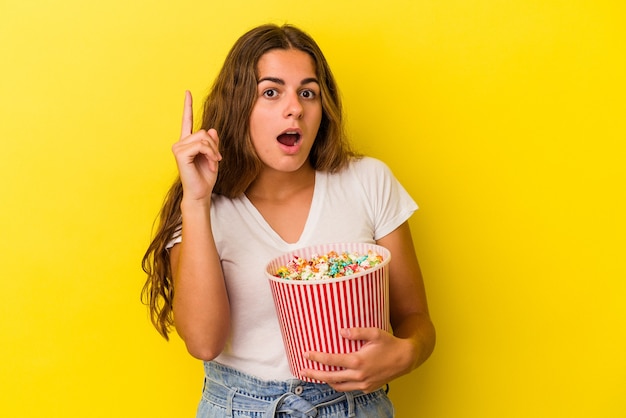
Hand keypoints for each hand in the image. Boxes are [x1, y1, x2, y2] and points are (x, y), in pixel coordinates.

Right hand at [172, 90, 221, 202]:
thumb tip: (211, 129)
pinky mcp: (180, 154)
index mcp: (187, 142)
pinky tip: (211, 164)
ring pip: (204, 138)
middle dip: (214, 146)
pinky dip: (211, 154)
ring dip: (214, 151)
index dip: (187, 106)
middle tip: (217, 160)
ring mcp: (179, 148)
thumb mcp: (214, 157)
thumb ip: (213, 142)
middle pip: (204, 132)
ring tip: (214, 163)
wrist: (201, 193)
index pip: (187, 121)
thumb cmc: (206, 177)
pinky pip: (201, 145)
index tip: (187, 92)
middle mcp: (181, 143)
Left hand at [300, 327, 414, 392]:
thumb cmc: (390, 344)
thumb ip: (357, 332)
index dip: (316, 357)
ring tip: (316, 375)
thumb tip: (341, 332)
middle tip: (302, 371)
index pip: (331, 360)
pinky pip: (348, 389)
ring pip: (338, 386)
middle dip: (314, 374)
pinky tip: (334, 378)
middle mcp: (359, 375)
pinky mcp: (367, 388)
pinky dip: (338, 384)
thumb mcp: (375, 333)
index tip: (305, 354)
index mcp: (358, 361)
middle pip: (330, 378)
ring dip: (325, 381)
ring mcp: (363, 384)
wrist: (406, 359)